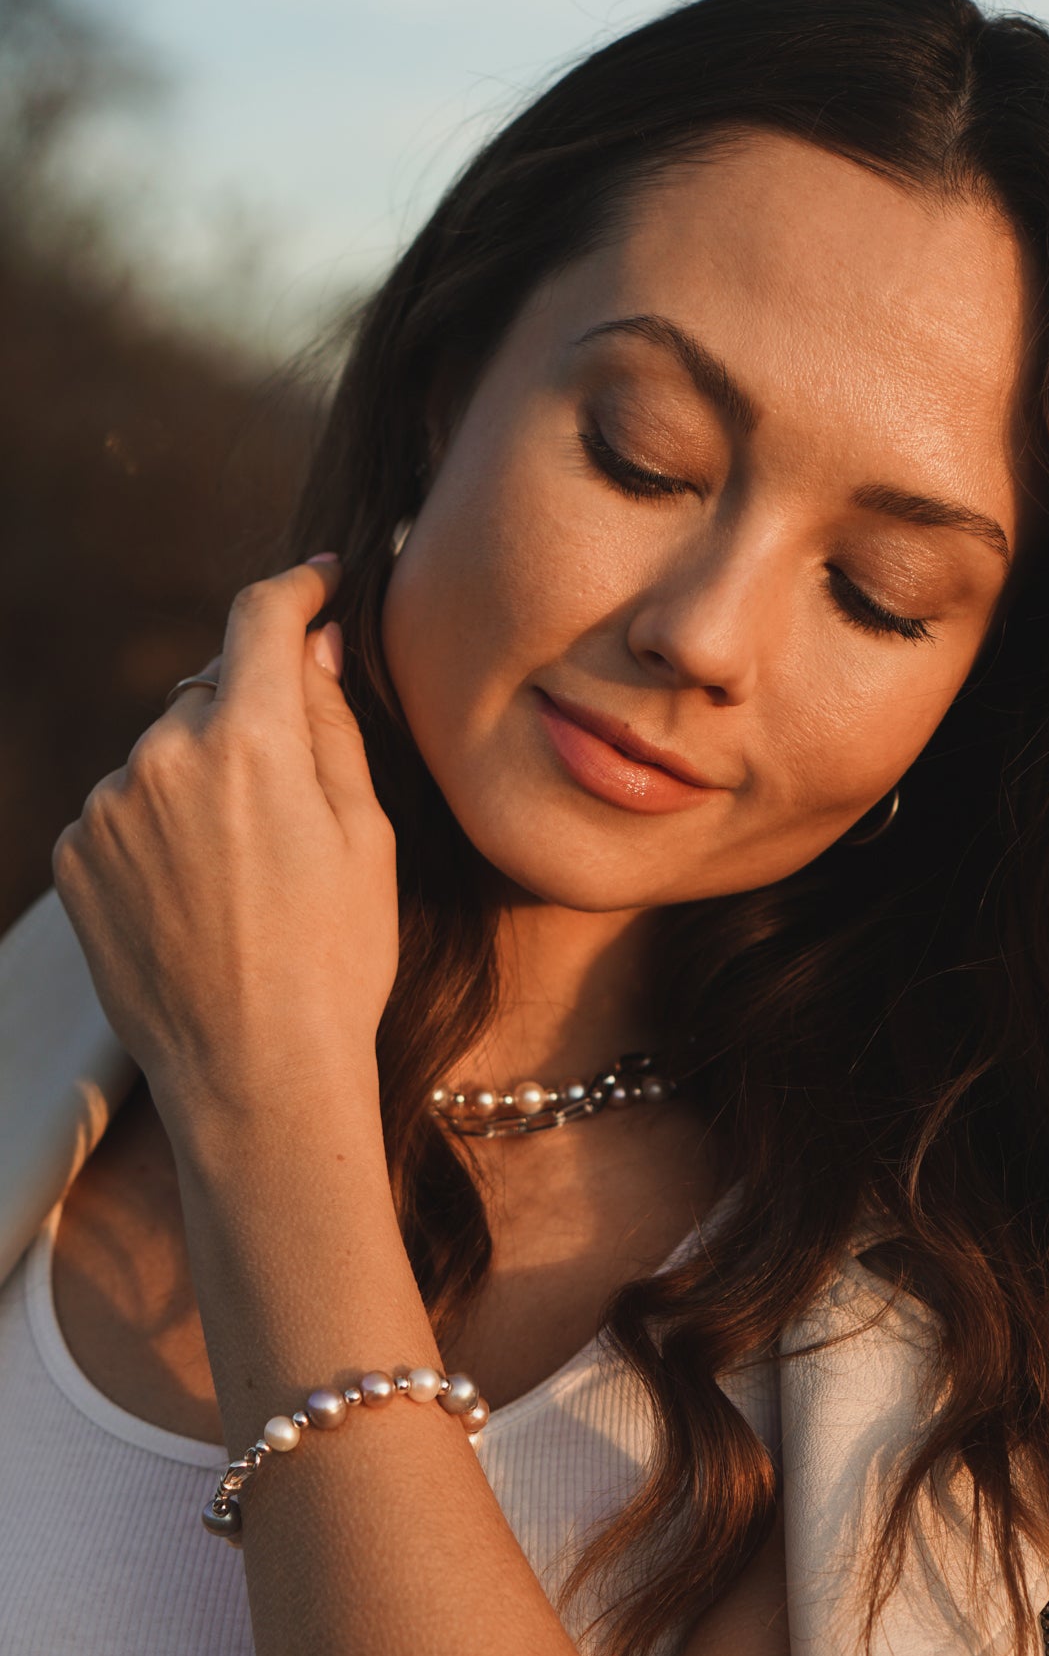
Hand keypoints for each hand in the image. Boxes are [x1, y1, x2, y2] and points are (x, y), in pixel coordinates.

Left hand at [51, 558, 398, 1137]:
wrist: (254, 1073)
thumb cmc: (335, 960)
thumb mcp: (368, 835)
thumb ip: (332, 724)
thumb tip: (316, 643)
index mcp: (249, 741)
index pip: (262, 618)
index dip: (297, 588)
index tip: (321, 582)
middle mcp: (162, 756)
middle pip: (213, 697)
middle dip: (254, 725)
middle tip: (298, 811)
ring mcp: (107, 808)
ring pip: (165, 756)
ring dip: (202, 784)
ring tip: (246, 878)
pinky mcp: (73, 856)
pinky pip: (125, 810)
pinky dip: (160, 830)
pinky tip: (199, 898)